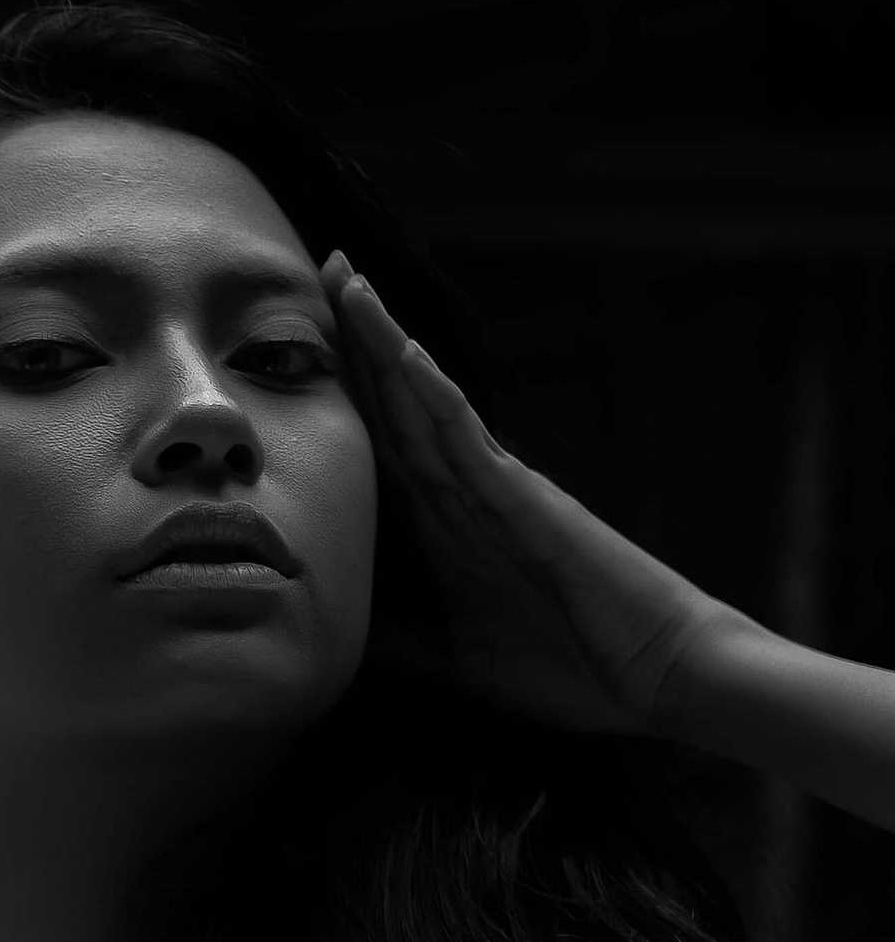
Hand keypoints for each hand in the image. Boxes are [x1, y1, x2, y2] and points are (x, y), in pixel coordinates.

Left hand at [321, 250, 746, 736]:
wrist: (655, 677)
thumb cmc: (563, 664)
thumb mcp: (447, 656)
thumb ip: (390, 636)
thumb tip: (319, 636)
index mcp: (441, 526)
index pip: (378, 445)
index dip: (338, 393)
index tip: (287, 345)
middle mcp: (463, 492)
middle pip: (396, 403)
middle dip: (357, 339)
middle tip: (321, 263)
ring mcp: (494, 489)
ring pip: (425, 403)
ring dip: (386, 343)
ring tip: (350, 282)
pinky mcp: (525, 500)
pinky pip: (471, 439)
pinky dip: (436, 395)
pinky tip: (405, 352)